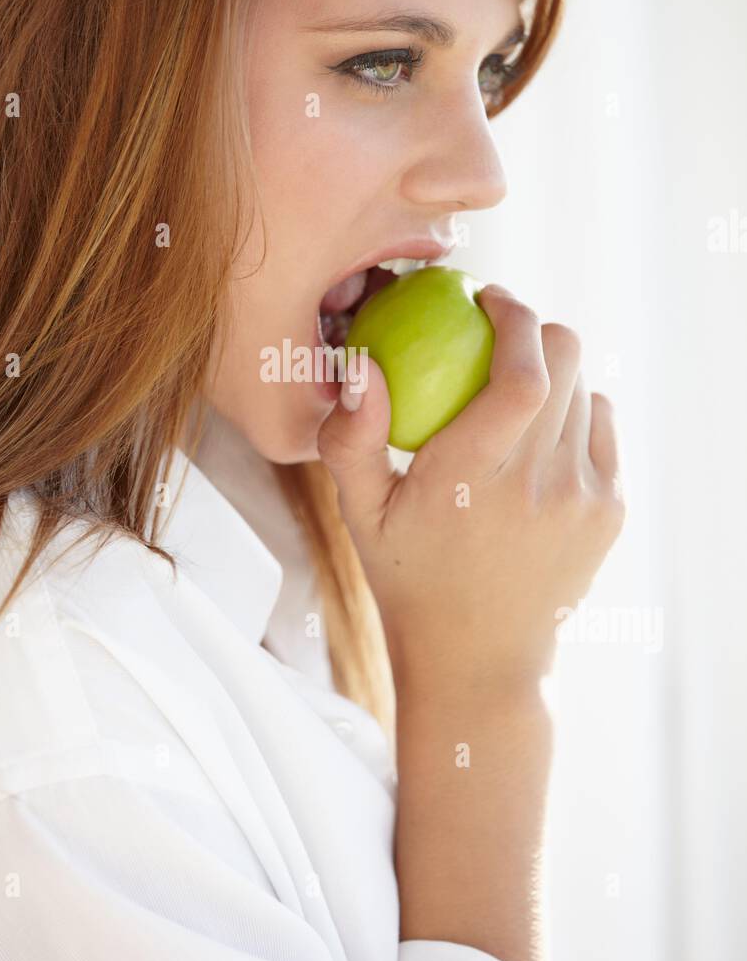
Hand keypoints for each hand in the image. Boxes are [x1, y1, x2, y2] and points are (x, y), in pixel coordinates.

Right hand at [318, 284, 625, 692]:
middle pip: (567, 359)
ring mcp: (584, 499)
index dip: (514, 317)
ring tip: (514, 395)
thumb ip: (350, 439)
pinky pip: (602, 428)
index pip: (524, 372)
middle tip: (498, 336)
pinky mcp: (610, 511)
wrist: (479, 659)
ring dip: (554, 373)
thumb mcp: (360, 514)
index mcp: (474, 479)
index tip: (487, 300)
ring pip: (588, 388)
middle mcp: (541, 485)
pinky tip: (539, 438)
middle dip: (535, 330)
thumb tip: (361, 364)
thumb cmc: (408, 577)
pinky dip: (575, 415)